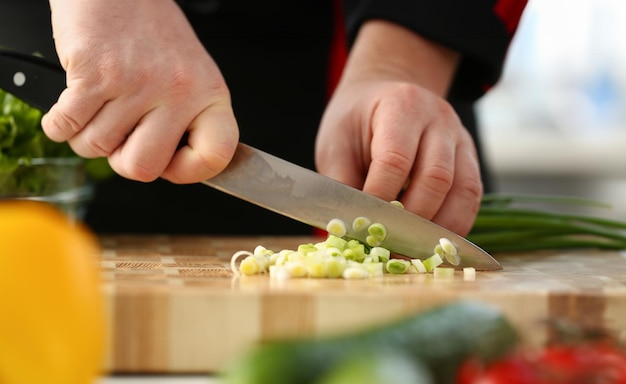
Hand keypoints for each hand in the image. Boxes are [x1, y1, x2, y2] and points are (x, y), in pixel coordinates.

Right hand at [43, 0, 238, 182]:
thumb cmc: (152, 32)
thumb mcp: (191, 75)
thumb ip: (187, 120)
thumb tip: (169, 167)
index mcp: (209, 94)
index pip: (216, 155)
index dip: (189, 172)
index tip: (171, 165)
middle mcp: (177, 91)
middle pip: (143, 167)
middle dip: (122, 161)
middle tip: (122, 139)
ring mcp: (136, 83)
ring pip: (97, 148)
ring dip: (88, 136)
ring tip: (99, 107)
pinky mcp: (94, 74)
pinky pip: (66, 128)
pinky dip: (60, 124)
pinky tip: (72, 105)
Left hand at [315, 21, 481, 235]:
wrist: (383, 93)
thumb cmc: (355, 121)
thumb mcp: (335, 144)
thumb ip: (341, 184)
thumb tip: (348, 231)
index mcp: (400, 107)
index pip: (395, 160)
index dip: (381, 199)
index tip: (365, 227)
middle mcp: (438, 119)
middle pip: (436, 178)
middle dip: (411, 221)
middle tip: (389, 249)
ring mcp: (460, 138)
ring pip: (464, 191)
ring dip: (438, 229)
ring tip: (411, 253)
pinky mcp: (470, 158)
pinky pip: (472, 197)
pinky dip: (455, 225)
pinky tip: (432, 243)